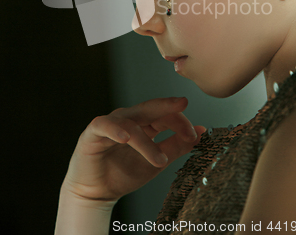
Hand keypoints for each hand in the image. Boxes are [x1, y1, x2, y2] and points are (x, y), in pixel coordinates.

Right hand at [61, 97, 204, 202]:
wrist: (96, 192)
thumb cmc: (124, 174)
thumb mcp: (156, 162)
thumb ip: (176, 146)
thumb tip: (201, 131)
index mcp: (144, 123)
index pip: (165, 115)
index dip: (180, 122)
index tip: (194, 135)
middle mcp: (129, 119)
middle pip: (149, 108)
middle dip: (167, 106)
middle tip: (182, 103)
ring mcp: (111, 123)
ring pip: (131, 123)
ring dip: (146, 142)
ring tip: (160, 160)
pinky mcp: (94, 132)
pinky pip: (105, 126)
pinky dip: (116, 130)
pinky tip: (126, 138)